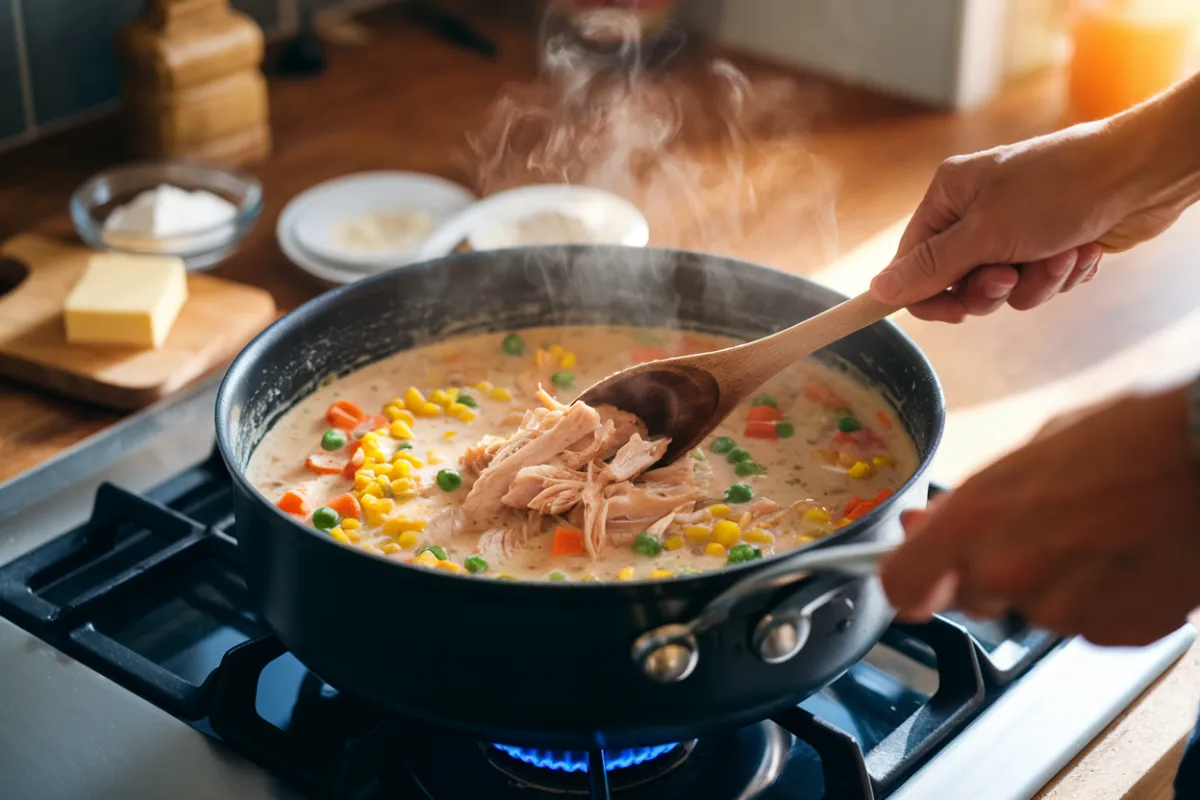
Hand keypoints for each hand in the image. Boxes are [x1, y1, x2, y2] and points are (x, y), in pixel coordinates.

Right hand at [870, 116, 1190, 322]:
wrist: (1144, 174)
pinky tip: (1083, 251)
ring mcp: (1014, 230)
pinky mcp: (1048, 245)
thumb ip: (931, 267)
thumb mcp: (986, 233)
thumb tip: (878, 290)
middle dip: (993, 288)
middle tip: (1012, 274)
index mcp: (949, 197)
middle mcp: (976, 213)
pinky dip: (1061, 276)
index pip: (912, 261)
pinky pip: (1038, 284)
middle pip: (958, 283)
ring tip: (1061, 255)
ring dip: (1037, 283)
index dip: (927, 294)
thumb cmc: (1061, 188)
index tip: (952, 313)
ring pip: (1004, 290)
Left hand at [879, 386, 1199, 646]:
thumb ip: (971, 504)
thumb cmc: (1134, 439)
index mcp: (978, 516)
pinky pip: (1085, 627)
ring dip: (1052, 586)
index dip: (908, 583)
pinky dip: (1100, 603)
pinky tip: (1126, 560)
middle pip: (970, 599)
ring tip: (1098, 537)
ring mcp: (1063, 609)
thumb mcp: (1032, 451)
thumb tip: (927, 527)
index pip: (901, 586)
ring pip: (1032, 612)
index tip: (916, 580)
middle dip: (990, 572)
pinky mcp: (1115, 633)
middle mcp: (1009, 570)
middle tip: (1041, 531)